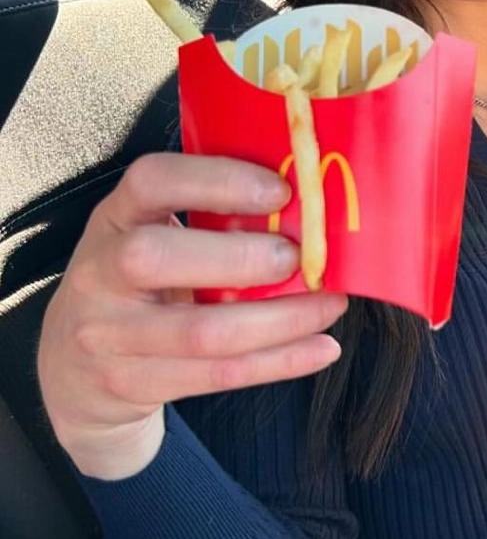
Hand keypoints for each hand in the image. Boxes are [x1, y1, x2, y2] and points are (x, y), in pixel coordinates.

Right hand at [37, 153, 347, 480]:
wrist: (74, 373)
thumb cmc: (138, 284)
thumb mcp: (154, 236)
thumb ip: (211, 219)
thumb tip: (310, 208)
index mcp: (116, 218)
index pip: (151, 181)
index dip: (217, 181)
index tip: (281, 190)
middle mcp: (99, 272)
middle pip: (154, 259)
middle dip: (240, 258)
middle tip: (303, 259)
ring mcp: (106, 335)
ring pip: (199, 332)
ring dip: (280, 320)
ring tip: (331, 305)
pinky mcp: (130, 385)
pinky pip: (216, 376)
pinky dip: (279, 362)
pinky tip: (321, 348)